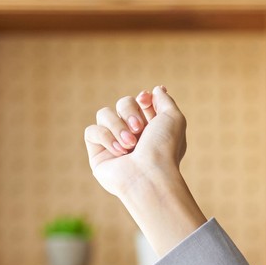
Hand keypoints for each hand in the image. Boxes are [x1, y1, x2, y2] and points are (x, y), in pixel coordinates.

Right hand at [85, 85, 186, 199]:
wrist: (150, 175)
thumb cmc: (164, 149)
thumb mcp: (174, 119)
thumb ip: (165, 101)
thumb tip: (157, 89)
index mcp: (152, 128)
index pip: (140, 101)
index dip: (142, 99)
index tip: (146, 101)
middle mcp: (133, 134)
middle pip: (122, 103)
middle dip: (130, 112)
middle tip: (139, 129)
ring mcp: (114, 143)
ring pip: (104, 114)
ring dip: (117, 126)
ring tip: (130, 144)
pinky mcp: (98, 153)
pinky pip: (92, 130)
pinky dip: (105, 137)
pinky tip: (119, 152)